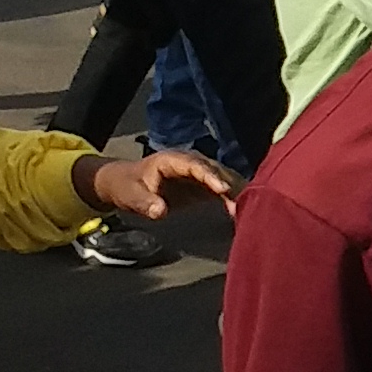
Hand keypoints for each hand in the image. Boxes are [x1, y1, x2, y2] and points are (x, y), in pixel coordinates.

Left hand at [74, 145, 234, 223]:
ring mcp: (199, 172)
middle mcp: (190, 162)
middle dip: (230, 184)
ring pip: (223, 178)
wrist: (124, 183)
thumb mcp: (130, 195)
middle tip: (244, 201)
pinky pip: (222, 189)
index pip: (196, 165)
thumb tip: (160, 211)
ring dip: (236, 191)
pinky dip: (232, 198)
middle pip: (216, 170)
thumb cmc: (126, 186)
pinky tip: (241, 210)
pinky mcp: (203, 184)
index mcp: (172, 160)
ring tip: (247, 207)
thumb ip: (145, 202)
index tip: (223, 189)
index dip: (210, 176)